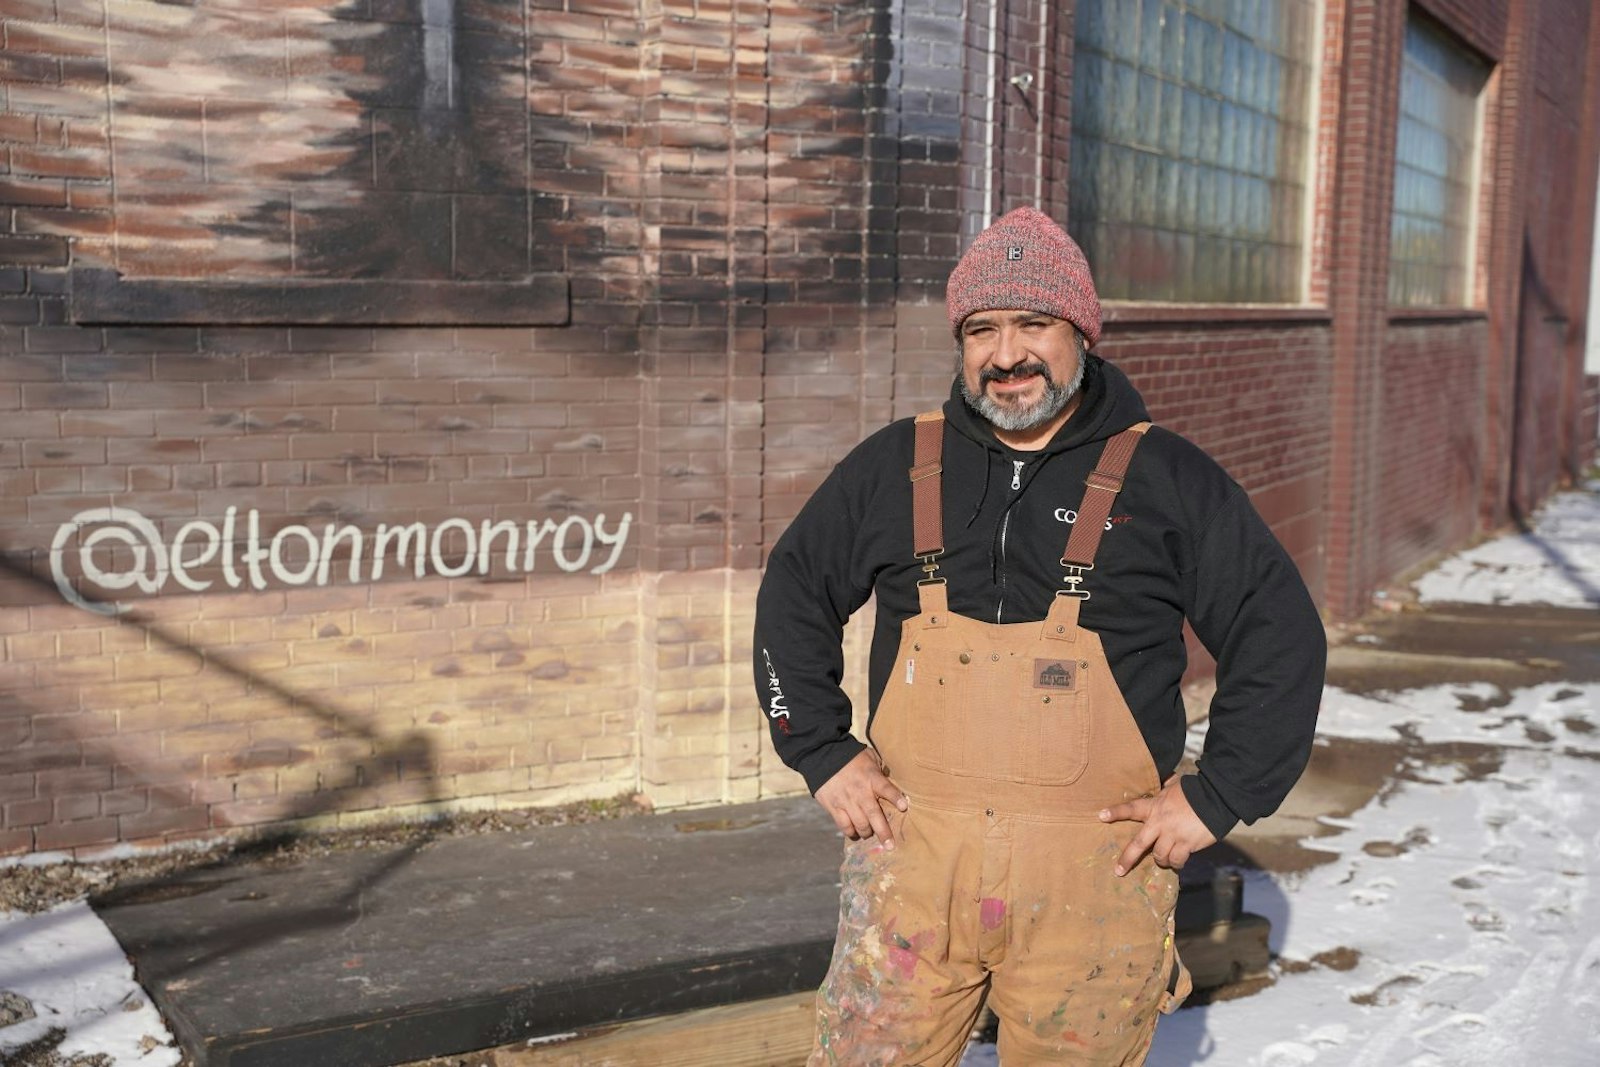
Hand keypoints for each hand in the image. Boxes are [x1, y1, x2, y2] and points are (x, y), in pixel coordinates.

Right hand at [813, 750, 908, 848]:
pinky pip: (844, 825)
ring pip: (859, 824)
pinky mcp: (833, 807)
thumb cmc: (850, 756)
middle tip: (890, 845)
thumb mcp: (870, 757)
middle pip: (874, 815)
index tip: (904, 807)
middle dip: (883, 832)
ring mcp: (846, 801)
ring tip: (869, 833)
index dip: (896, 798)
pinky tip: (855, 833)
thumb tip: (891, 780)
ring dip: (867, 832)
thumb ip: (881, 770)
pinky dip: (851, 832)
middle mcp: (860, 791)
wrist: (823, 754)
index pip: (886, 789)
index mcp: (871, 778)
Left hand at [1099, 776, 1216, 876]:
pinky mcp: (1187, 845)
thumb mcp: (1174, 787)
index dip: (1116, 812)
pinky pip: (1177, 860)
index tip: (1101, 816)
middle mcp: (1160, 823)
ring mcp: (1173, 835)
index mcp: (1155, 807)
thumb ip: (1165, 789)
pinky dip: (1176, 863)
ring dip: (1160, 859)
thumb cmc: (1194, 790)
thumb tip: (1165, 780)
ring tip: (1163, 859)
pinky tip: (1178, 861)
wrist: (1216, 798)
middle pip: (1139, 844)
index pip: (1131, 809)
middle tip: (1119, 870)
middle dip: (1127, 859)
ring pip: (1159, 856)